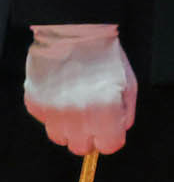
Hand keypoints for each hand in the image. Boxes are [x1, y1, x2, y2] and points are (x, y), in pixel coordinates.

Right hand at [24, 24, 136, 154]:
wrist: (75, 33)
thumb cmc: (105, 56)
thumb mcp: (129, 84)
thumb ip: (126, 113)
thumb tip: (117, 130)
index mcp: (105, 110)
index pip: (108, 146)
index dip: (111, 138)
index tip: (110, 130)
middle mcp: (77, 115)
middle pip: (81, 148)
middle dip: (90, 136)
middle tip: (93, 119)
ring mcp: (52, 111)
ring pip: (60, 138)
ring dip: (70, 128)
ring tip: (76, 106)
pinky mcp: (35, 104)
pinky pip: (45, 121)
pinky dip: (54, 114)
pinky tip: (62, 95)